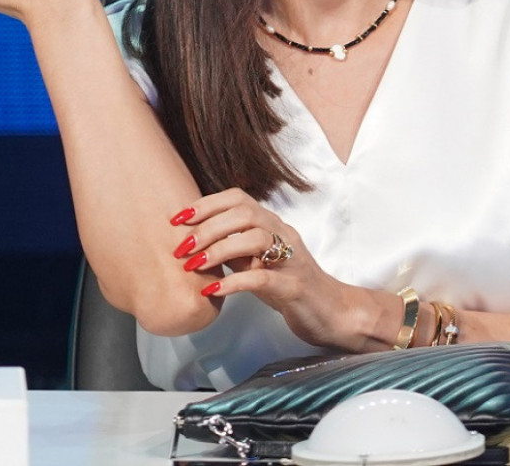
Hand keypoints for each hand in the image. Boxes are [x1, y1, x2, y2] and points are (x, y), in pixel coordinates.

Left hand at [170, 188, 356, 348]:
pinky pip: (263, 277)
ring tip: (193, 266)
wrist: (331, 311)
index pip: (239, 198)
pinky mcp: (295, 287)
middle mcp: (284, 234)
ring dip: (219, 250)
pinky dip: (234, 282)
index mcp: (273, 225)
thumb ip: (234, 247)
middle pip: (245, 214)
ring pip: (256, 239)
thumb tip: (193, 240)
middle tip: (181, 248)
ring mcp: (292, 259)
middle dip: (208, 227)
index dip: (206, 204)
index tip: (178, 219)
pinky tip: (212, 291)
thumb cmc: (288, 285)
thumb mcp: (258, 261)